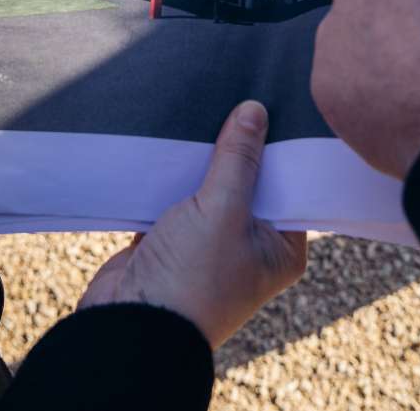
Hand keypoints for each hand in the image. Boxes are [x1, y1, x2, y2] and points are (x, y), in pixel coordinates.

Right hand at [78, 101, 306, 348]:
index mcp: (281, 248)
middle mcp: (250, 246)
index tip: (275, 101)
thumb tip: (255, 110)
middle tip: (237, 93)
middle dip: (237, 147)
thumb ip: (238, 159)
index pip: (290, 185)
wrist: (130, 326)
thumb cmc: (191, 279)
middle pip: (249, 182)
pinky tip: (171, 138)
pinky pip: (177, 196)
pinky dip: (172, 175)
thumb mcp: (222, 210)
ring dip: (202, 160)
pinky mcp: (172, 238)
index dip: (280, 146)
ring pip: (210, 186)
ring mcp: (209, 243)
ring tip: (203, 106)